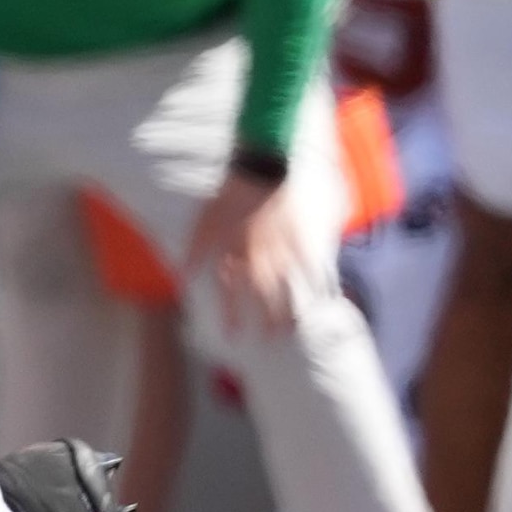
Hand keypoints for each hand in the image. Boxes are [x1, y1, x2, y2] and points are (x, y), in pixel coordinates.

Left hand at [185, 169, 306, 340]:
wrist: (260, 169)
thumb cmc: (229, 195)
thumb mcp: (204, 222)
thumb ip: (195, 252)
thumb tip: (182, 277)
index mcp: (235, 255)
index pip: (232, 293)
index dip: (231, 315)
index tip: (232, 336)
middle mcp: (260, 259)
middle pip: (265, 298)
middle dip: (267, 322)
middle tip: (271, 341)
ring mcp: (283, 250)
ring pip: (289, 287)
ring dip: (292, 310)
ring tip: (297, 329)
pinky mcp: (301, 239)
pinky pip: (312, 265)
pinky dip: (320, 281)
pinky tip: (328, 296)